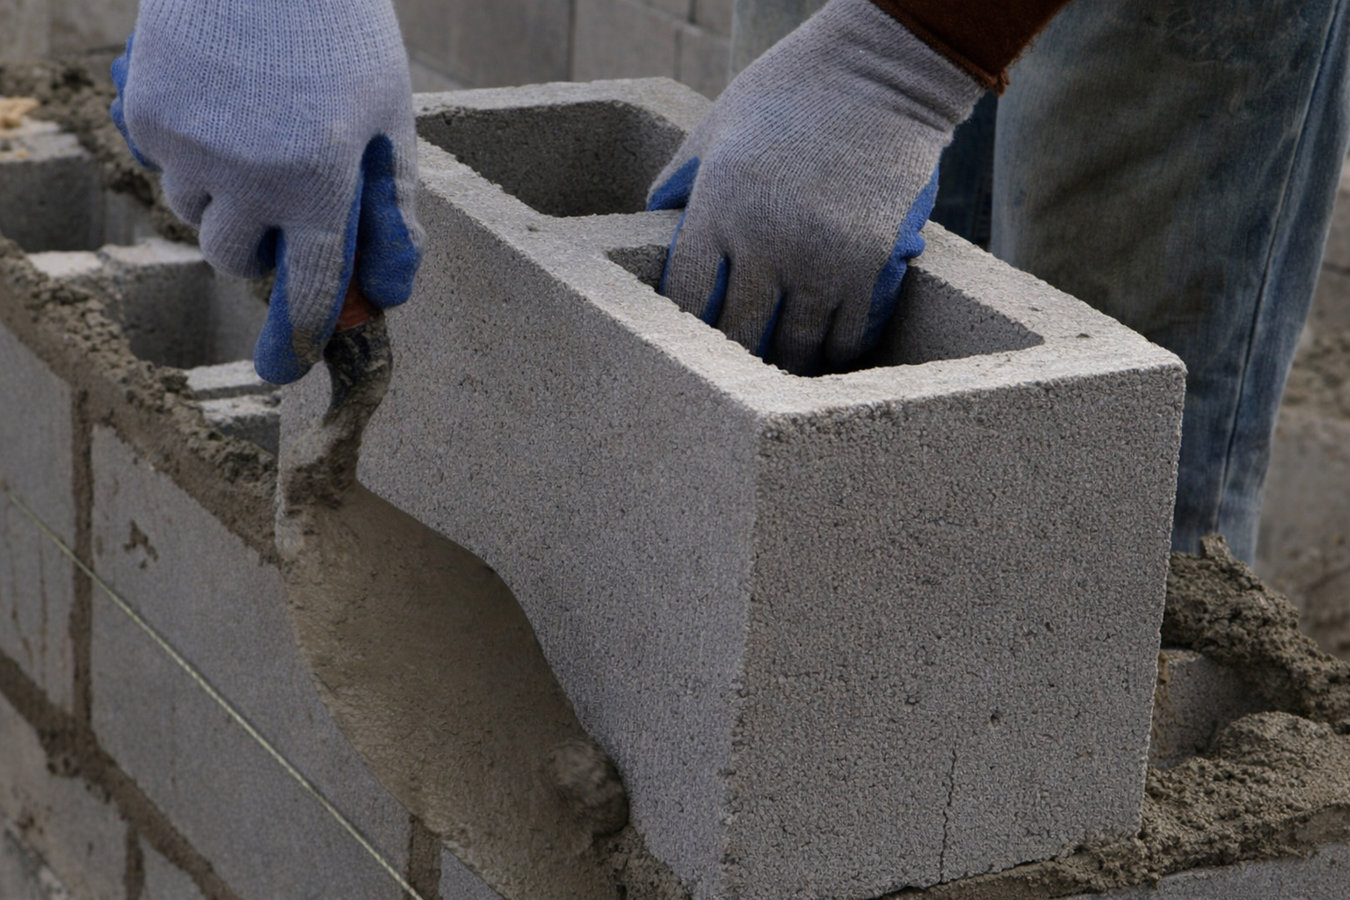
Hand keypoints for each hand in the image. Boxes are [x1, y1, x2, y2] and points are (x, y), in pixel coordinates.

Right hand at [110, 0, 422, 383]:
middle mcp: (251, 176)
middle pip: (237, 261)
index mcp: (322, 183)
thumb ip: (391, 210)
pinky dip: (191, 150)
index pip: (307, 291)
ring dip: (224, 197)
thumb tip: (387, 295)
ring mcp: (191, 146)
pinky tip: (220, 100)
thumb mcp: (390, 120)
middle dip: (260, 245)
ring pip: (196, 215)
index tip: (283, 371)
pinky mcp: (148, 113)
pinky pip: (165, 164)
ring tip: (253, 129)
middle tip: (282, 199)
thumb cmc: (342, 37)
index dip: (296, 339)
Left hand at [648, 0, 981, 374]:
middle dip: (735, 355)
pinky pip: (847, 337)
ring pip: (796, 348)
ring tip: (781, 367)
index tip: (693, 338)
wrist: (881, 72)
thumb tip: (651, 228)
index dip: (687, 329)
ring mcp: (821, 258)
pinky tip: (828, 350)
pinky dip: (835, 351)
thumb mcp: (715, 128)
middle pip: (739, 335)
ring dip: (786, 362)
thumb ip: (679, 185)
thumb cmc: (789, 93)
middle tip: (735, 366)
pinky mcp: (870, 265)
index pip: (687, 301)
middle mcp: (765, 242)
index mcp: (718, 208)